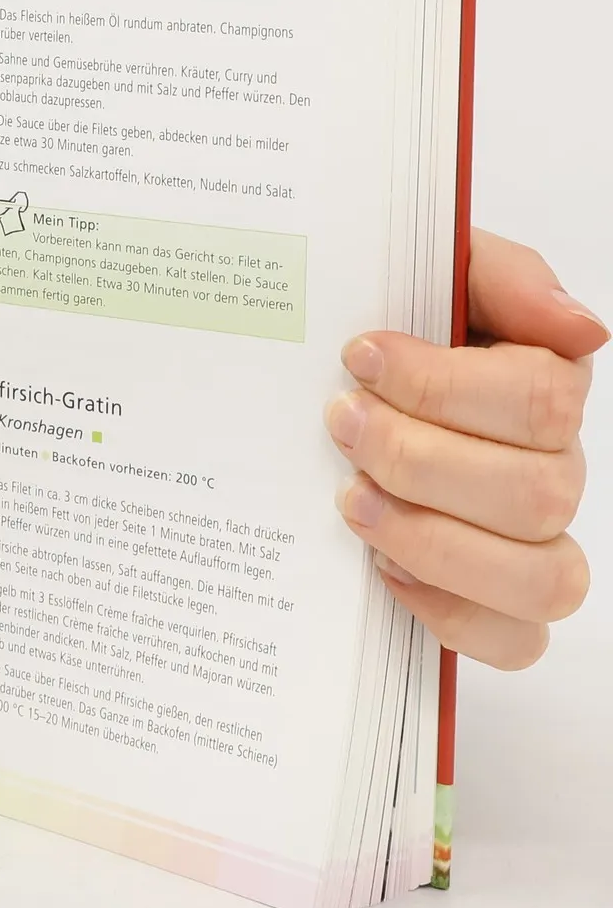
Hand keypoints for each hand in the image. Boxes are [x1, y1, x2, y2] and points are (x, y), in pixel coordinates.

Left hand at [327, 229, 603, 667]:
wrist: (327, 379)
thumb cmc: (388, 319)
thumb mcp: (436, 267)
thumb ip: (503, 276)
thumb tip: (581, 330)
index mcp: (544, 384)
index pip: (542, 399)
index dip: (445, 384)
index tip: (360, 354)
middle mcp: (551, 470)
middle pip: (537, 494)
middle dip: (421, 459)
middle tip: (339, 421)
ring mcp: (529, 543)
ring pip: (542, 579)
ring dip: (435, 542)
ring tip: (349, 498)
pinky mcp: (493, 604)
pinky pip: (513, 640)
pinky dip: (448, 611)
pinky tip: (380, 565)